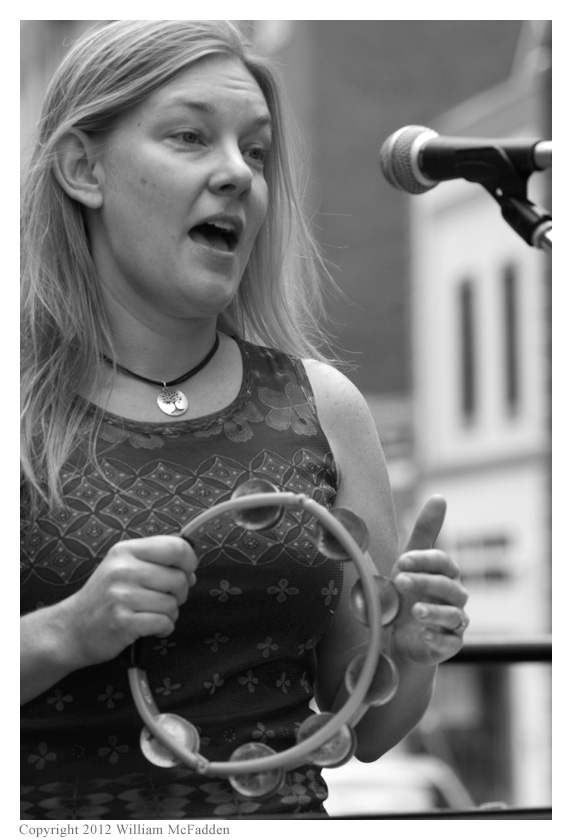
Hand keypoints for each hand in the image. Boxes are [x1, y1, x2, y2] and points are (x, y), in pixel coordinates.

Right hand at [57, 536, 197, 668]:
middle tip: (163, 599)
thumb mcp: (124, 567)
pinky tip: (150, 628)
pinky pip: (163, 623)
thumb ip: (156, 563)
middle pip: (179, 578)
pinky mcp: (123, 622)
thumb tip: (191, 572)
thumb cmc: (104, 597)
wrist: (71, 629)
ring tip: (151, 614)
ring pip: (172, 604)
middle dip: (180, 593)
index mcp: (126, 551)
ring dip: (169, 614)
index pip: (176, 546)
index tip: (186, 572)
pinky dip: (163, 629)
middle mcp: (123, 569)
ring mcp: (121, 596)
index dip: (189, 561)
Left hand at [390, 496, 467, 665]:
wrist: (399, 638)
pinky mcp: (450, 644)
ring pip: (453, 615)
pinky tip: (425, 634)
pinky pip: (451, 641)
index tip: (402, 560)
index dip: (424, 560)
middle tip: (400, 580)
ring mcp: (454, 621)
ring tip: (415, 611)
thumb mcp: (410, 562)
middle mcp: (453, 596)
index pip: (442, 562)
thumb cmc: (408, 593)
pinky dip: (439, 637)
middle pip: (447, 586)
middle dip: (424, 582)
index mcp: (443, 574)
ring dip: (434, 612)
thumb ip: (424, 532)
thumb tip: (440, 497)